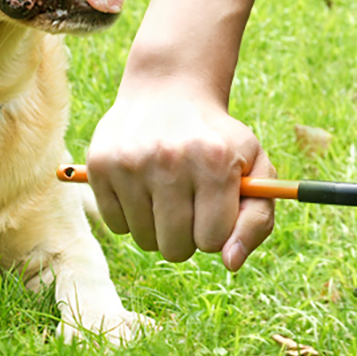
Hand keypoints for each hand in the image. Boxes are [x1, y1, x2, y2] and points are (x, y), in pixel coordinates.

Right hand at [86, 81, 274, 270]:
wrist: (170, 92)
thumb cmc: (219, 143)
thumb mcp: (256, 170)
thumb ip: (256, 220)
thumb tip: (231, 263)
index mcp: (215, 162)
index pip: (212, 240)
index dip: (216, 231)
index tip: (215, 209)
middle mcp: (170, 160)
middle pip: (176, 248)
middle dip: (187, 237)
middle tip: (190, 205)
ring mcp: (131, 163)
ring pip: (145, 240)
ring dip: (159, 228)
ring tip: (167, 193)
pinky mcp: (100, 165)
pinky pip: (117, 226)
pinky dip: (132, 216)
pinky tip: (142, 187)